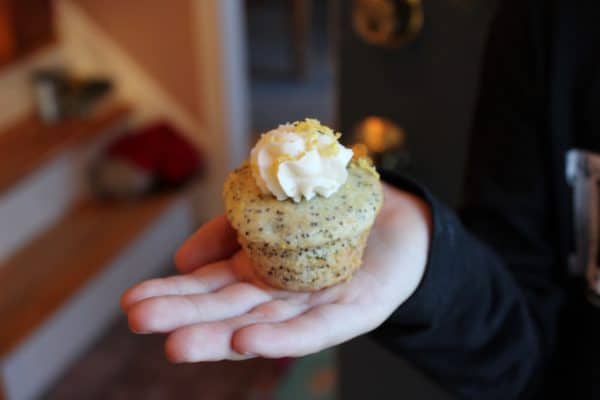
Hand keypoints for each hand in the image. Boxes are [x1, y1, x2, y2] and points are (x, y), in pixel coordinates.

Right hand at [121, 184, 430, 361]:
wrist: (396, 212)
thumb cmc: (330, 209)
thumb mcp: (268, 209)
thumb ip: (229, 229)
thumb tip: (181, 260)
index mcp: (260, 272)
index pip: (211, 288)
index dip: (173, 294)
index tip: (131, 303)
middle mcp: (282, 294)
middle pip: (229, 309)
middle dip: (185, 317)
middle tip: (140, 320)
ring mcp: (316, 306)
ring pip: (264, 323)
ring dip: (220, 335)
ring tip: (176, 343)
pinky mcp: (355, 311)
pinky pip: (318, 327)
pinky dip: (283, 338)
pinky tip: (248, 339)